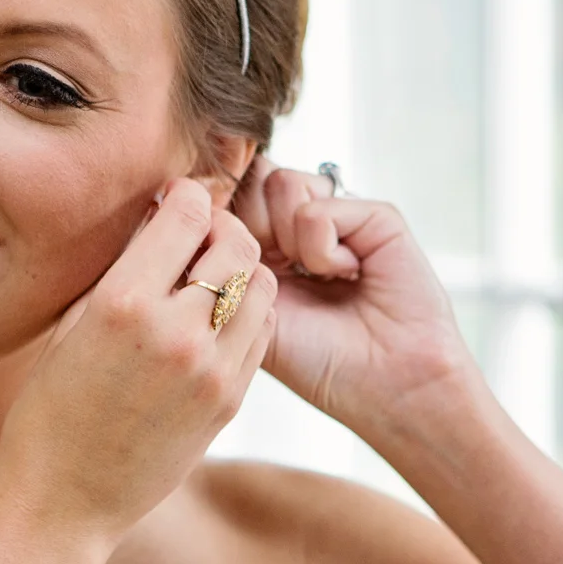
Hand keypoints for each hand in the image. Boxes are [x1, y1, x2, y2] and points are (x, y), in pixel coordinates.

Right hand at [0, 178, 278, 545]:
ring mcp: (211, 371)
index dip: (188, 194)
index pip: (189, 215)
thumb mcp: (70, 324)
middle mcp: (175, 334)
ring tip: (210, 278)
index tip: (177, 198)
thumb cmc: (50, 410)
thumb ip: (122, 269)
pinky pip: (260, 333)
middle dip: (221, 227)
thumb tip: (158, 218)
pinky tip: (215, 319)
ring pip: (263, 286)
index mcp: (123, 304)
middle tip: (200, 232)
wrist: (65, 499)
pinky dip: (247, 313)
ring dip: (241, 270)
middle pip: (237, 245)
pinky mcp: (230, 401)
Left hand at [230, 156, 480, 434]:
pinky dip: (322, 250)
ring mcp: (338, 214)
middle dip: (249, 226)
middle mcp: (300, 223)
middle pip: (249, 178)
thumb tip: (179, 208)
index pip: (226, 192)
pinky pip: (315, 208)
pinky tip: (346, 276)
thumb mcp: (243, 309)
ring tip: (313, 277)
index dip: (217, 217)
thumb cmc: (316, 359)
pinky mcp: (374, 214)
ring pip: (278, 184)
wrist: (383, 385)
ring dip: (286, 239)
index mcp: (266, 242)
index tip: (222, 259)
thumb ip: (215, 259)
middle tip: (276, 274)